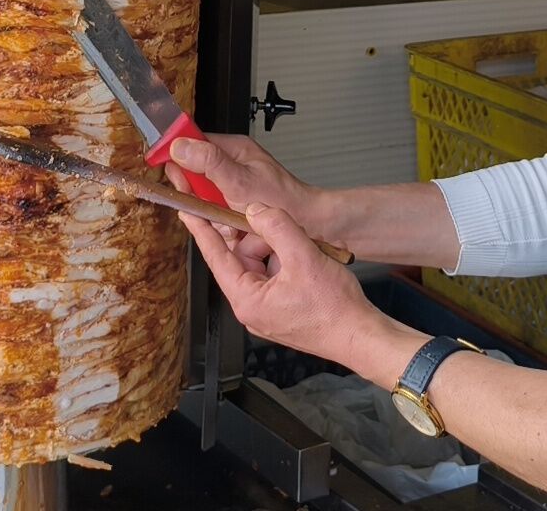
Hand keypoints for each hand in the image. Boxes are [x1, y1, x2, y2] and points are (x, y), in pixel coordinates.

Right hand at [165, 133, 323, 265]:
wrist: (307, 223)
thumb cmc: (282, 198)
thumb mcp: (239, 180)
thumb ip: (208, 163)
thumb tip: (180, 146)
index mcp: (233, 148)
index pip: (193, 141)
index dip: (176, 153)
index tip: (164, 163)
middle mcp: (232, 163)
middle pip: (194, 173)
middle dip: (198, 194)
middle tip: (208, 202)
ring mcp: (233, 183)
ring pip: (203, 196)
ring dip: (211, 211)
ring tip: (229, 217)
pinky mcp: (235, 202)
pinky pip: (214, 211)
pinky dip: (220, 221)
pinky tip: (234, 227)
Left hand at [181, 202, 396, 366]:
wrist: (360, 336)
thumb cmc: (334, 309)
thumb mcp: (304, 257)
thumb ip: (277, 227)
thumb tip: (256, 209)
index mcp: (247, 300)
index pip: (216, 257)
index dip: (202, 231)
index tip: (187, 211)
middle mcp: (251, 308)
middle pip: (240, 259)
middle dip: (257, 238)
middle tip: (274, 222)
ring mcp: (266, 311)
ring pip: (259, 266)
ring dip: (275, 249)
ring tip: (300, 247)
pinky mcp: (280, 310)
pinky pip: (272, 277)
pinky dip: (284, 261)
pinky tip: (303, 258)